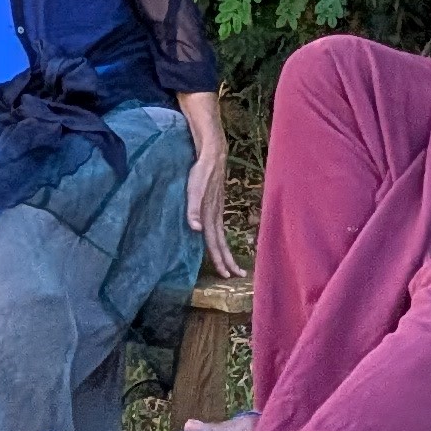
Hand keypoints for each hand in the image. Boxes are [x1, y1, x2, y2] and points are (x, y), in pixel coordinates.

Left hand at [184, 134, 245, 279]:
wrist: (213, 155)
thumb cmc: (201, 172)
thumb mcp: (193, 190)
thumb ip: (193, 210)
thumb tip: (196, 229)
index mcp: (210, 215)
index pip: (214, 243)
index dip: (219, 259)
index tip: (225, 274)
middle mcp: (216, 215)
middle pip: (222, 243)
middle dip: (228, 261)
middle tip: (237, 276)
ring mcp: (218, 209)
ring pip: (222, 235)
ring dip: (227, 251)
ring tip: (233, 264)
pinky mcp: (217, 203)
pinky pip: (220, 226)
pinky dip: (222, 237)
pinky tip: (220, 238)